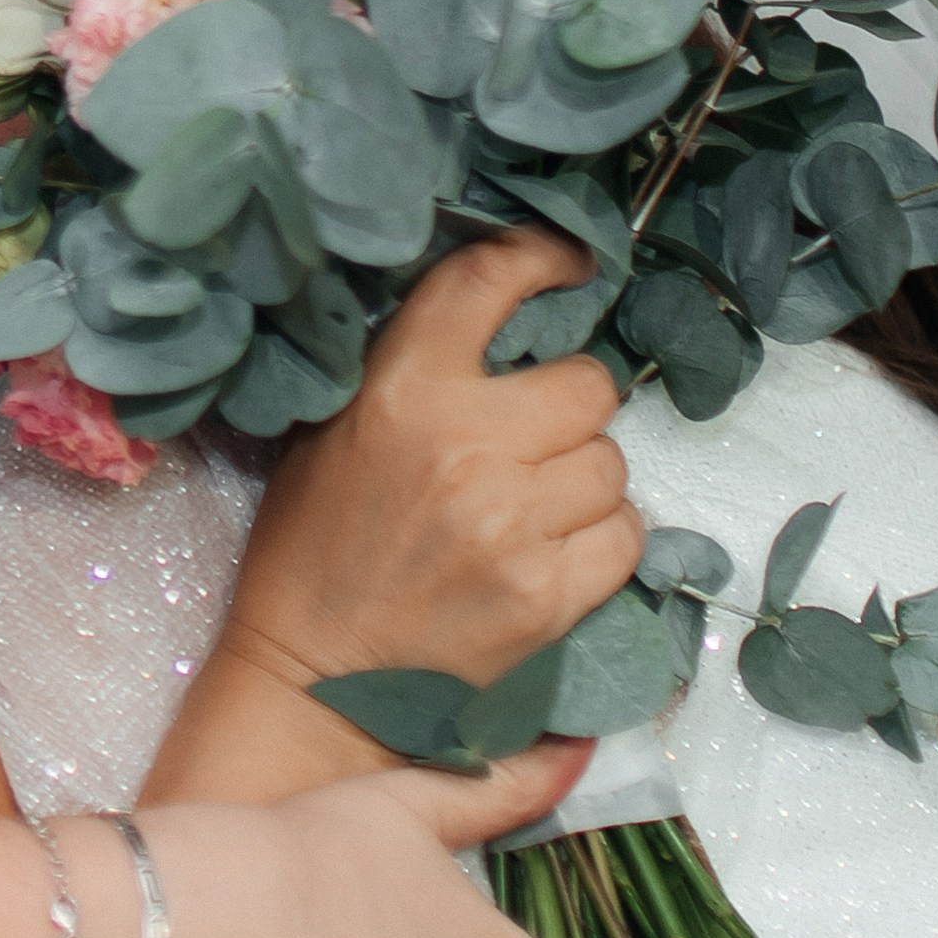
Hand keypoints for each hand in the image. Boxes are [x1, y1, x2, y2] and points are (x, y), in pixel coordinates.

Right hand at [227, 228, 644, 703]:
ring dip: (583, 482)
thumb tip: (495, 322)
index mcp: (401, 394)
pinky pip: (624, 537)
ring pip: (612, 465)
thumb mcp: (330, 435)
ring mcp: (513, 525)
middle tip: (532, 441)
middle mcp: (466, 449)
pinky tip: (552, 553)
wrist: (313, 681)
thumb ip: (408, 373)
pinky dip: (600, 542)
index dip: (540, 256)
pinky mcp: (546, 595)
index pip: (485, 283)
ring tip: (533, 508)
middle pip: (588, 386)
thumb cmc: (313, 551)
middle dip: (569, 409)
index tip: (568, 263)